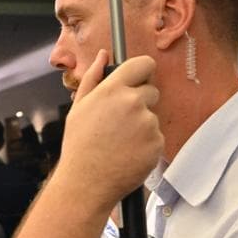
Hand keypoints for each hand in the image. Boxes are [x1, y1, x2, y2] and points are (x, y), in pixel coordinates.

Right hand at [58, 50, 163, 206]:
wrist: (87, 182)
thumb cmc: (80, 145)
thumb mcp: (80, 106)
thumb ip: (94, 77)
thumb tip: (105, 55)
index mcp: (113, 89)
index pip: (144, 64)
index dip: (142, 72)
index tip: (139, 80)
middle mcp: (134, 102)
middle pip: (152, 91)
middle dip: (141, 102)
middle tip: (121, 122)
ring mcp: (148, 123)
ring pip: (153, 116)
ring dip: (142, 126)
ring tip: (121, 141)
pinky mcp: (157, 143)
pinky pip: (157, 137)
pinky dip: (147, 144)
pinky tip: (129, 152)